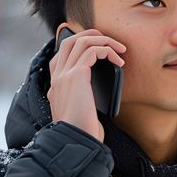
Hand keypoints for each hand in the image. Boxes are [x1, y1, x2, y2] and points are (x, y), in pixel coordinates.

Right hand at [47, 27, 125, 141]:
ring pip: (80, 41)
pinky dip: (107, 50)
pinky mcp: (75, 76)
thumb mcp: (82, 111)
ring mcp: (64, 75)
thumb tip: (100, 90)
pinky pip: (92, 50)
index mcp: (56, 86)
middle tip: (110, 41)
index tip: (98, 50)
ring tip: (120, 50)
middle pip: (68, 41)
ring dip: (104, 41)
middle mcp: (57, 77)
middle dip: (91, 35)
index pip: (60, 55)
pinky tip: (118, 62)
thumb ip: (86, 97)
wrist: (76, 142)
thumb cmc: (83, 132)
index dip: (78, 46)